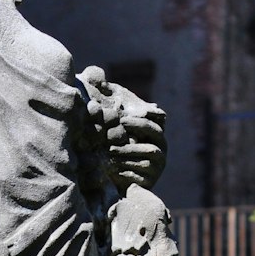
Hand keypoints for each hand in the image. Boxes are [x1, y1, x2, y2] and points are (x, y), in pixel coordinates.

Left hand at [78, 66, 166, 189]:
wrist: (104, 181)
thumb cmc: (103, 144)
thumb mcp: (103, 120)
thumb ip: (100, 97)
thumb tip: (95, 74)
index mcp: (150, 129)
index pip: (158, 116)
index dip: (144, 114)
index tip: (124, 115)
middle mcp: (159, 145)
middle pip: (156, 131)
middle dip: (138, 126)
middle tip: (120, 125)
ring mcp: (157, 164)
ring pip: (148, 152)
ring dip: (128, 150)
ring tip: (109, 150)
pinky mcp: (150, 181)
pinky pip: (142, 173)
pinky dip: (126, 169)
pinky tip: (109, 168)